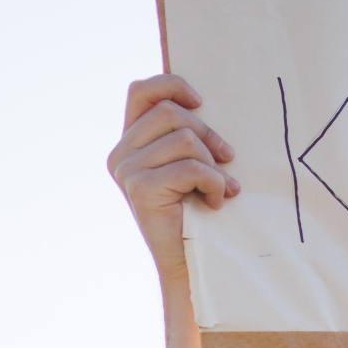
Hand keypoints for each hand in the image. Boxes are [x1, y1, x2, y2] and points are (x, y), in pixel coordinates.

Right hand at [107, 75, 239, 282]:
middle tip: (227, 158)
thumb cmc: (195, 210)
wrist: (187, 262)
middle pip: (170, 112)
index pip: (140, 91)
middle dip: (207, 133)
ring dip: (212, 163)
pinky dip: (214, 183)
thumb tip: (201, 101)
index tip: (200, 102)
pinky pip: (190, 167)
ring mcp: (126, 171)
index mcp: (128, 142)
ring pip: (184, 139)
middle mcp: (120, 154)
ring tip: (221, 187)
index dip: (172, 85)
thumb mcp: (185, 163)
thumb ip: (182, 134)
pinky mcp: (140, 189)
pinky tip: (216, 202)